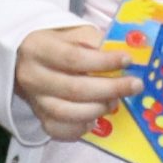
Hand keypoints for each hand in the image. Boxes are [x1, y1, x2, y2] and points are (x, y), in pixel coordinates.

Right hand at [15, 24, 139, 136]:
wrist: (29, 58)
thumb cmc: (58, 43)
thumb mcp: (74, 33)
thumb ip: (95, 43)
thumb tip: (124, 59)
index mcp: (38, 49)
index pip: (73, 58)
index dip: (103, 62)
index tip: (127, 60)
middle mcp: (32, 76)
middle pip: (73, 88)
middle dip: (109, 89)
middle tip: (134, 86)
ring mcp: (34, 99)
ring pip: (66, 112)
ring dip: (97, 109)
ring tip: (115, 102)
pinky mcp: (39, 116)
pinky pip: (58, 129)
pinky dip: (79, 128)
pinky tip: (94, 120)